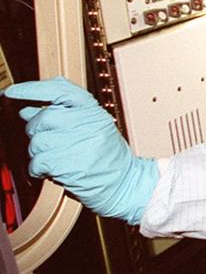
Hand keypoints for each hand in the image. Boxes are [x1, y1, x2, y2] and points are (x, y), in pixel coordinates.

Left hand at [4, 78, 158, 223]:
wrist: (125, 184)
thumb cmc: (107, 157)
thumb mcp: (93, 128)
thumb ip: (63, 115)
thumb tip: (28, 110)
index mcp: (93, 111)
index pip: (59, 90)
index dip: (32, 89)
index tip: (12, 92)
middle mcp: (88, 123)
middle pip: (44, 117)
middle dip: (37, 130)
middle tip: (49, 141)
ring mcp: (79, 143)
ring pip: (37, 141)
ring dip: (39, 153)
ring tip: (57, 158)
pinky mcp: (69, 164)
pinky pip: (37, 162)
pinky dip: (39, 169)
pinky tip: (53, 170)